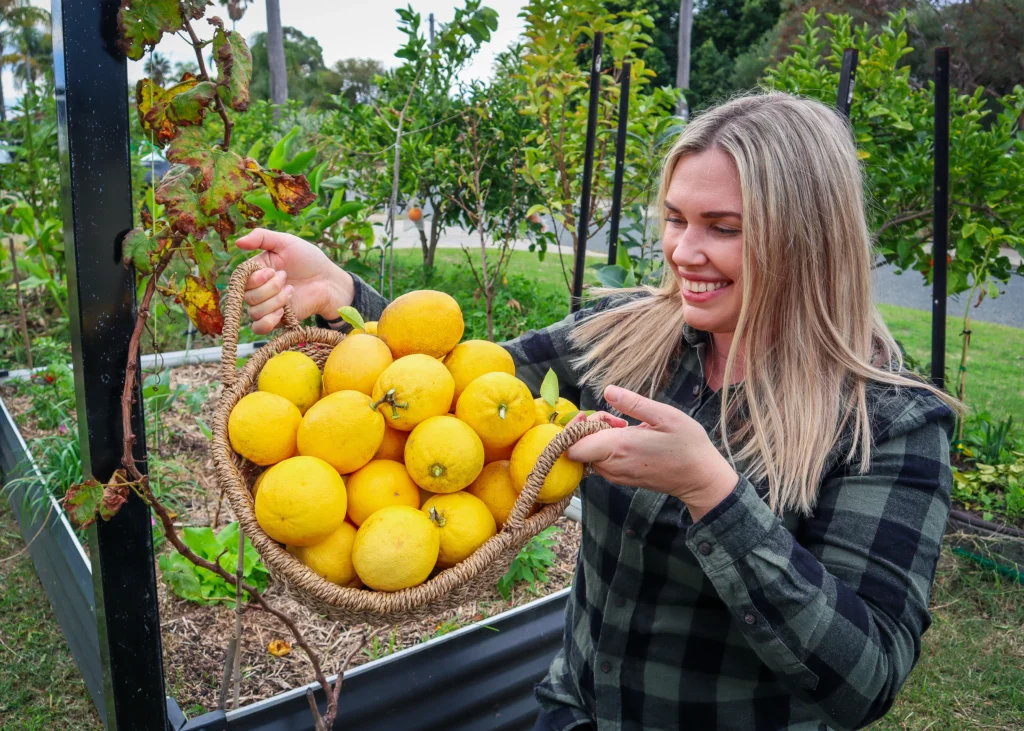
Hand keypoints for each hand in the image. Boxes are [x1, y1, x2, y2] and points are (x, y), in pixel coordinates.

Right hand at [235, 228, 354, 334]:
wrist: (328, 280)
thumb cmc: (309, 259)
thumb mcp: (286, 242)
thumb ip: (262, 237)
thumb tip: (237, 242)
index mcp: (257, 271)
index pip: (240, 279)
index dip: (255, 278)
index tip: (272, 271)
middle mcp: (258, 289)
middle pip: (247, 296)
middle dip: (270, 288)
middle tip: (287, 277)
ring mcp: (267, 306)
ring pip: (254, 312)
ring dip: (275, 301)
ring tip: (291, 290)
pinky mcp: (277, 320)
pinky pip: (259, 327)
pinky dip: (268, 321)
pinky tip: (282, 311)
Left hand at [565, 385, 738, 520]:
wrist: (700, 479)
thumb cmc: (687, 445)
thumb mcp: (665, 415)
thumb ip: (633, 403)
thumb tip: (607, 390)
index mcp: (618, 448)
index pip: (571, 447)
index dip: (572, 429)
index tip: (589, 414)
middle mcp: (612, 466)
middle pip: (578, 449)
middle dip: (588, 428)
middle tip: (614, 417)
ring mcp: (617, 475)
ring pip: (589, 456)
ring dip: (597, 438)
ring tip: (623, 426)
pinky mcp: (622, 479)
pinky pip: (601, 462)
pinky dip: (605, 449)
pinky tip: (627, 438)